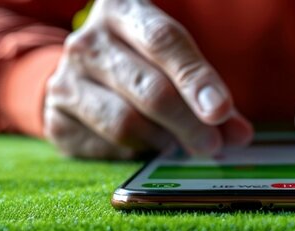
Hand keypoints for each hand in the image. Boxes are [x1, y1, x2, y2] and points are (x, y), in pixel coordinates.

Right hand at [44, 0, 252, 158]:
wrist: (81, 76)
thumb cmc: (142, 62)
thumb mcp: (174, 61)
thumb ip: (208, 94)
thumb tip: (238, 134)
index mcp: (121, 9)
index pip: (164, 42)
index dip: (196, 79)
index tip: (221, 110)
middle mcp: (87, 41)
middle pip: (150, 89)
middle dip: (189, 123)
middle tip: (213, 144)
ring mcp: (65, 80)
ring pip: (127, 123)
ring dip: (163, 141)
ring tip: (178, 144)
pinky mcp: (56, 119)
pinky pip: (108, 146)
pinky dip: (136, 152)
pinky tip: (145, 144)